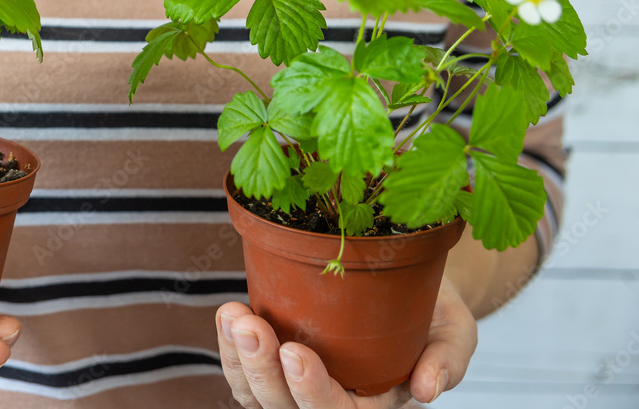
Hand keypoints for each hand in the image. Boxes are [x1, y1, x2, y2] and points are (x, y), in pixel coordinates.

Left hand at [215, 277, 476, 407]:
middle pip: (286, 408)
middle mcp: (332, 402)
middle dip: (263, 370)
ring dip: (238, 359)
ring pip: (257, 394)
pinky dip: (229, 347)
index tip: (295, 351)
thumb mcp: (455, 331)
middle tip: (251, 327)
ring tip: (233, 316)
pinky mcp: (275, 363)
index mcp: (374, 407)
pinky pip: (244, 371)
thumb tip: (428, 389)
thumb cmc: (434, 313)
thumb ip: (447, 360)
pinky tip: (228, 315)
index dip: (312, 391)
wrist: (410, 287)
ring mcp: (297, 387)